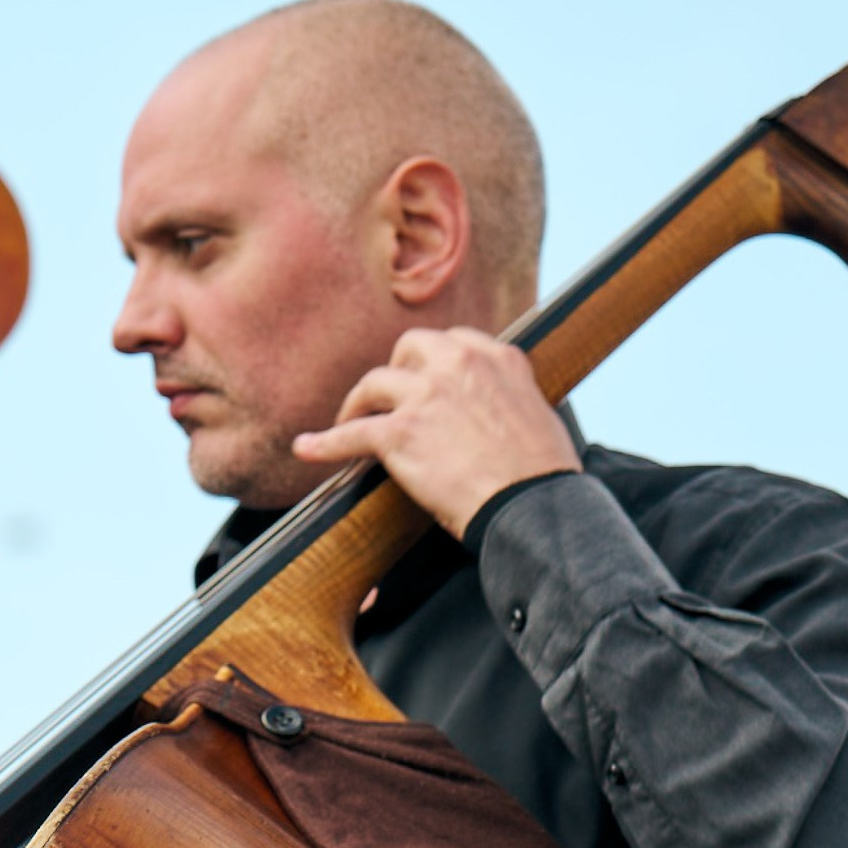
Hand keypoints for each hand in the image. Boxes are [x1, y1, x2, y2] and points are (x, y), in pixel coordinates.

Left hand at [289, 328, 579, 538]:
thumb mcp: (538, 413)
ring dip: (360, 403)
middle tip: (389, 399)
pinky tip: (306, 448)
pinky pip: (350, 433)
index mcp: (498, 357)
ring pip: (375, 383)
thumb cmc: (542, 474)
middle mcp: (459, 364)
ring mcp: (426, 395)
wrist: (532, 506)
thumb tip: (497, 409)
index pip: (453, 342)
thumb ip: (508, 396)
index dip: (433, 363)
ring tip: (350, 423)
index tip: (425, 380)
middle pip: (409, 347)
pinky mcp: (400, 431)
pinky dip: (324, 443)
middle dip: (396, 370)